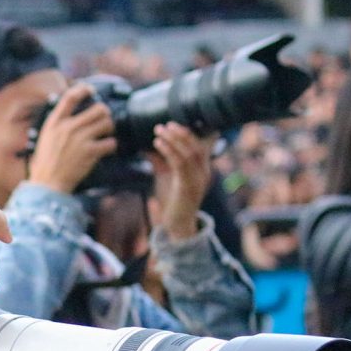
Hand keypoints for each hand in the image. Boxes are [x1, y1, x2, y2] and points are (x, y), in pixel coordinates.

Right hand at [27, 84, 117, 193]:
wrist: (47, 183)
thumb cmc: (45, 163)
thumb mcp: (45, 137)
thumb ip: (58, 124)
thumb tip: (70, 114)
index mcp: (55, 122)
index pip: (70, 97)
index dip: (83, 89)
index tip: (91, 90)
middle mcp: (68, 127)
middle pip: (98, 109)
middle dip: (105, 114)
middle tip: (103, 120)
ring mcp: (80, 139)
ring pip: (107, 123)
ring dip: (110, 129)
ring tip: (106, 135)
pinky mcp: (90, 153)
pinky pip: (110, 143)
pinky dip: (111, 146)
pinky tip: (106, 149)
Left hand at [148, 122, 214, 239]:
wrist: (178, 226)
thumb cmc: (173, 202)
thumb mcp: (167, 177)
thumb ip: (161, 162)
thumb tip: (147, 148)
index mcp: (202, 169)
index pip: (202, 145)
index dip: (190, 132)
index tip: (175, 123)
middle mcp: (203, 173)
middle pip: (196, 145)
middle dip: (181, 132)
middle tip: (166, 124)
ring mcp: (198, 180)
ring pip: (189, 152)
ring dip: (174, 138)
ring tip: (160, 130)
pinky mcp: (188, 187)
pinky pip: (180, 164)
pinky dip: (169, 151)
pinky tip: (158, 144)